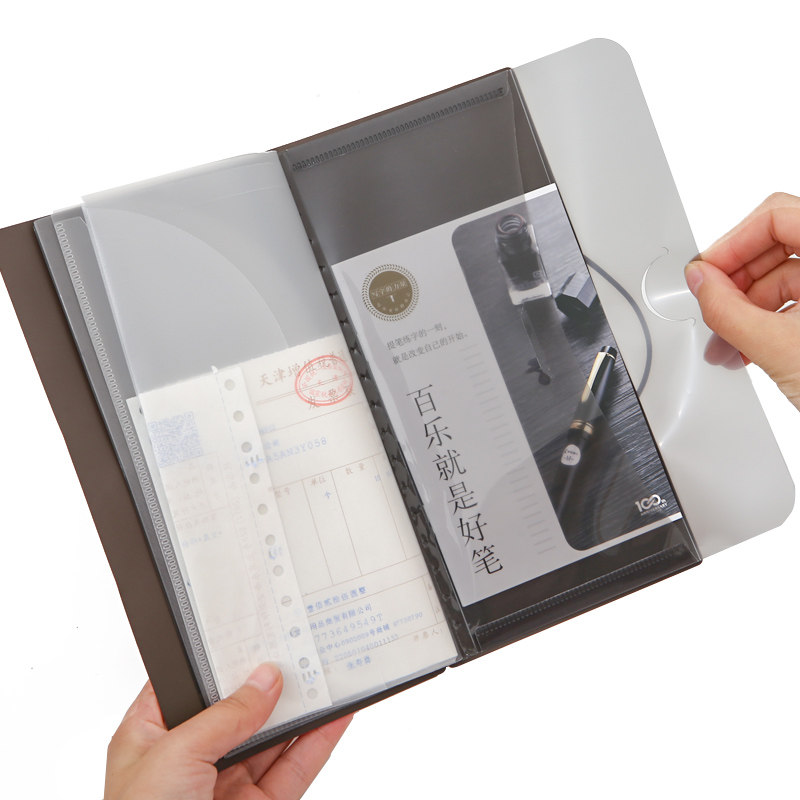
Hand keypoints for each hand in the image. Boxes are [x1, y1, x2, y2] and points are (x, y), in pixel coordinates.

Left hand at [105, 663, 350, 799]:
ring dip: (300, 708)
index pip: (189, 683)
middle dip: (268, 681)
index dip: (219, 657)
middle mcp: (190, 759)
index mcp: (152, 737)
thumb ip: (225, 715)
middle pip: (239, 707)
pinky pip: (295, 768)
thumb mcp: (175, 755)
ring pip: (273, 737)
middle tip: (299, 647)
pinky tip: (335, 718)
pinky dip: (319, 743)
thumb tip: (266, 679)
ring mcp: (227, 785)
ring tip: (326, 673)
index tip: (253, 630)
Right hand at [685, 192, 799, 409]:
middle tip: (711, 308)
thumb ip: (728, 309)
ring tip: (727, 344)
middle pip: (779, 244)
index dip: (732, 243)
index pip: (778, 217)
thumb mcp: (780, 348)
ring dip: (747, 308)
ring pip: (786, 277)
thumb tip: (700, 282)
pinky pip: (797, 302)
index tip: (705, 273)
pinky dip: (768, 322)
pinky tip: (749, 349)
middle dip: (737, 281)